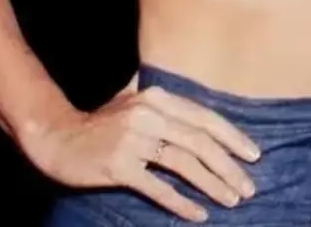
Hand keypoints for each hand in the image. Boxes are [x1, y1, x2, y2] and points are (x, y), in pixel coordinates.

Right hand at [27, 83, 260, 221]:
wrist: (57, 138)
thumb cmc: (101, 122)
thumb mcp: (133, 100)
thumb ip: (165, 101)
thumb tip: (201, 104)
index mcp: (157, 97)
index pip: (205, 117)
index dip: (233, 137)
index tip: (254, 155)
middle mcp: (148, 114)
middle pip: (199, 142)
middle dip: (229, 166)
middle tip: (249, 187)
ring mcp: (132, 140)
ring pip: (184, 164)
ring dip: (212, 185)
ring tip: (232, 200)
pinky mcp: (119, 166)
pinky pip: (158, 187)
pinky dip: (181, 202)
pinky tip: (199, 214)